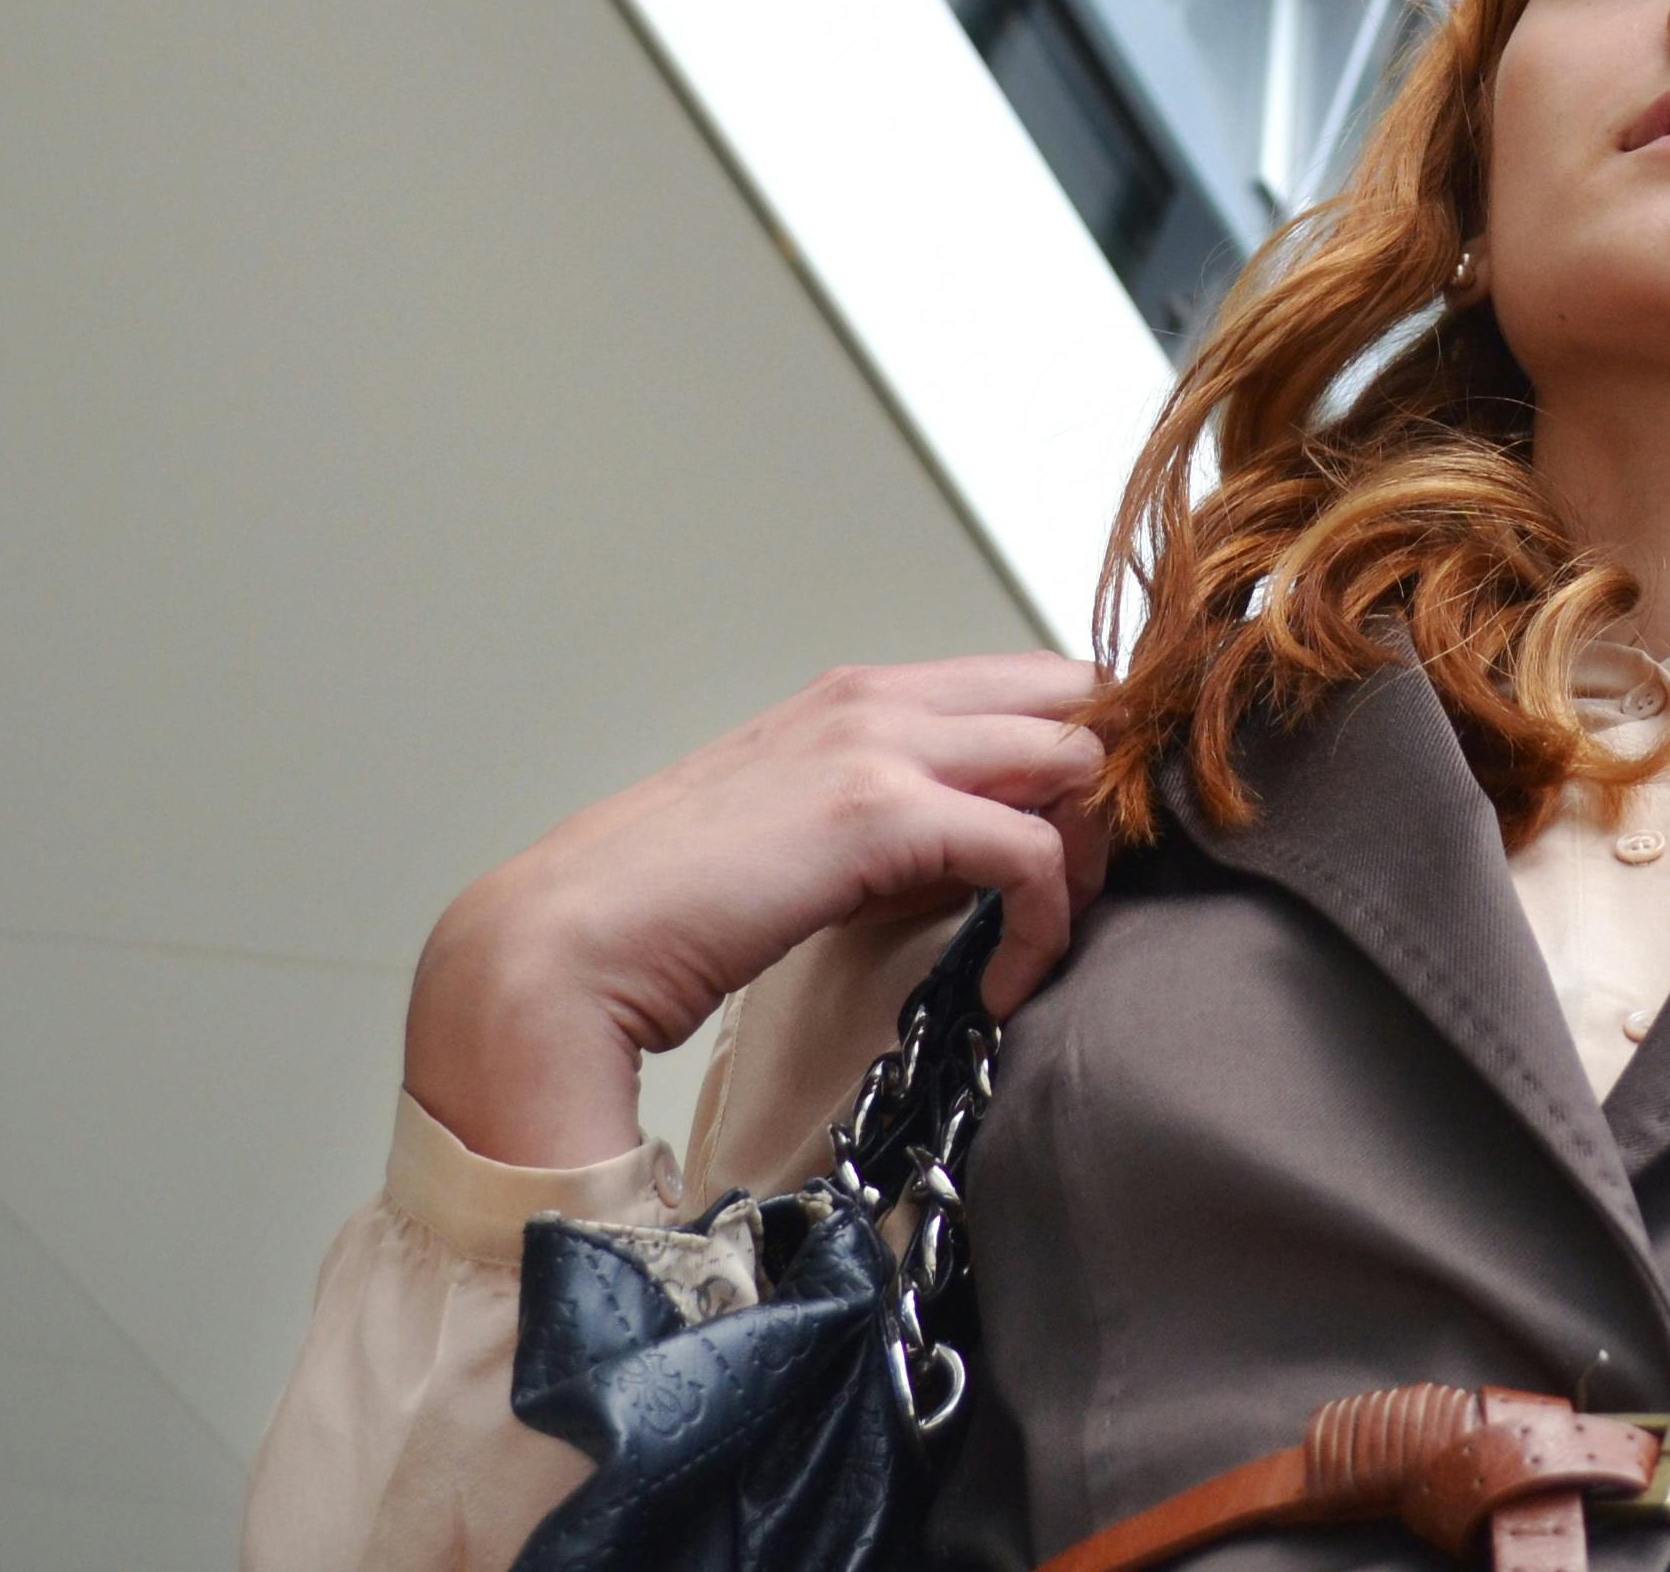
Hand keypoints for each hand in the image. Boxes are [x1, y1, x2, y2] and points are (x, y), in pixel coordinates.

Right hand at [401, 652, 1107, 1168]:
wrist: (567, 942)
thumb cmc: (666, 908)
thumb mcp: (796, 837)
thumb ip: (878, 822)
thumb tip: (963, 860)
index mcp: (857, 696)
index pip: (1032, 684)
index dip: (1076, 763)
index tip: (1068, 855)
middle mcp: (879, 697)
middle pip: (1075, 701)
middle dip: (1101, 796)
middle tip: (1072, 894)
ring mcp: (881, 743)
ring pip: (1073, 759)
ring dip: (1083, 860)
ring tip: (1039, 942)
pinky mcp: (883, 811)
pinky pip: (1029, 849)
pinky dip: (1043, 924)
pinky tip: (1004, 985)